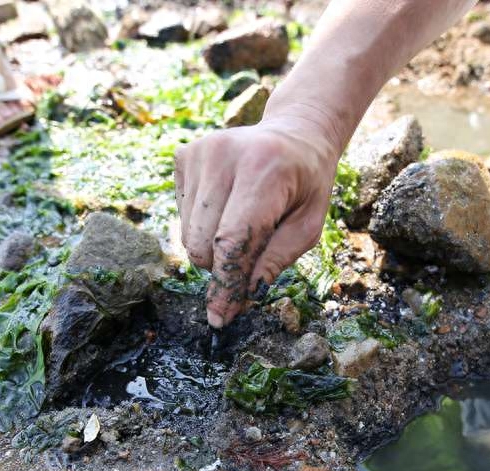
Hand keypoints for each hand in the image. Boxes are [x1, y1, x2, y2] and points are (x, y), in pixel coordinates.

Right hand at [174, 116, 341, 327]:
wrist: (295, 134)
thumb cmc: (306, 185)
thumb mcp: (308, 226)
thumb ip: (274, 261)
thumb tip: (239, 299)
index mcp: (265, 170)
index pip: (233, 240)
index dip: (226, 283)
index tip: (220, 317)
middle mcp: (225, 155)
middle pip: (204, 243)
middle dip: (221, 268)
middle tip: (249, 256)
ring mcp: (200, 153)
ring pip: (188, 235)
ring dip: (212, 246)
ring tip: (241, 224)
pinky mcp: (184, 157)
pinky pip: (181, 216)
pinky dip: (202, 225)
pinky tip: (227, 205)